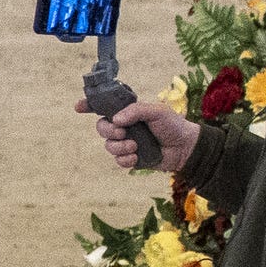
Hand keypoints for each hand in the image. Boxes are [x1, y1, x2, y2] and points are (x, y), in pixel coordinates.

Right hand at [83, 95, 199, 173]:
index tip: (79, 107)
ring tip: (135, 146)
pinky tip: (136, 157)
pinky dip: (125, 159)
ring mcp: (126, 143)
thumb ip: (136, 111)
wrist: (186, 147)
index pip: (103, 108)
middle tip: (122, 132)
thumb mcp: (156, 111)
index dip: (88, 106)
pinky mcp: (131, 158)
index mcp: (128, 113)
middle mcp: (124, 127)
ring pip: (108, 145)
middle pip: (101, 127)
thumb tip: (116, 120)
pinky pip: (118, 160)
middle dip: (108, 130)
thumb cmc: (173, 125)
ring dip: (119, 146)